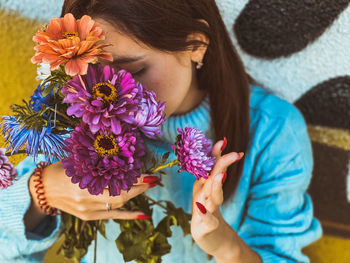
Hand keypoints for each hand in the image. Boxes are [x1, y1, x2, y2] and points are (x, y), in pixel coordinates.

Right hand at [32, 160, 159, 220]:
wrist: (44, 190)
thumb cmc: (62, 169)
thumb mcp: (79, 160)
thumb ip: (98, 158)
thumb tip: (122, 149)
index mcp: (83, 180)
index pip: (115, 178)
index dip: (133, 176)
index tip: (147, 171)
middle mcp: (87, 197)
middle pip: (120, 193)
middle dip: (139, 186)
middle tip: (153, 179)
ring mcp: (88, 209)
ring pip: (118, 204)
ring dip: (135, 195)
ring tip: (149, 186)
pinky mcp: (89, 217)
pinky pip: (112, 216)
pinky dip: (129, 215)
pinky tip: (144, 214)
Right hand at [191, 139, 243, 255]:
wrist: (208, 235)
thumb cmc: (211, 209)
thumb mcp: (214, 188)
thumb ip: (217, 167)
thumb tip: (222, 142)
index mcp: (204, 185)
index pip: (210, 167)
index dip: (215, 154)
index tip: (223, 141)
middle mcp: (201, 195)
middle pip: (211, 178)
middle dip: (221, 166)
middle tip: (234, 154)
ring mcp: (201, 211)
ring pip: (208, 198)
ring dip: (214, 188)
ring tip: (220, 177)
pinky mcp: (202, 227)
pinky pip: (205, 222)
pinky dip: (205, 219)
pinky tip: (207, 216)